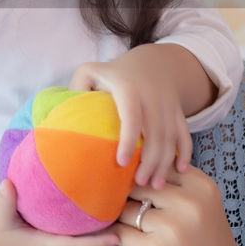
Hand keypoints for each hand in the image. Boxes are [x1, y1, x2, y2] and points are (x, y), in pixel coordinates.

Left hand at [71, 45, 196, 187]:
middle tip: (139, 183)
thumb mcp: (91, 71)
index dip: (128, 140)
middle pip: (155, 133)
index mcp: (129, 88)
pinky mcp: (178, 111)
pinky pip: (185, 134)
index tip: (122, 163)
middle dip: (150, 160)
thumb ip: (76, 89)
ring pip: (171, 137)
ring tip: (156, 185)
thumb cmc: (114, 72)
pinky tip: (181, 170)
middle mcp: (152, 96)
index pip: (131, 117)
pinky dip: (185, 152)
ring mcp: (168, 104)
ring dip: (165, 162)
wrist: (154, 61)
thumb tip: (59, 117)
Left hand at [112, 167, 244, 245]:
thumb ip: (177, 190)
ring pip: (126, 208)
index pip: (158, 165)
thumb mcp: (205, 213)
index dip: (145, 179)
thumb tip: (133, 170)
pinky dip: (117, 238)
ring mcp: (171, 227)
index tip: (143, 195)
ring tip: (130, 232)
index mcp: (203, 187)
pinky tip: (124, 245)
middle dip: (129, 199)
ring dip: (122, 220)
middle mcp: (189, 202)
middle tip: (129, 215)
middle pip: (139, 185)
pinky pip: (120, 233)